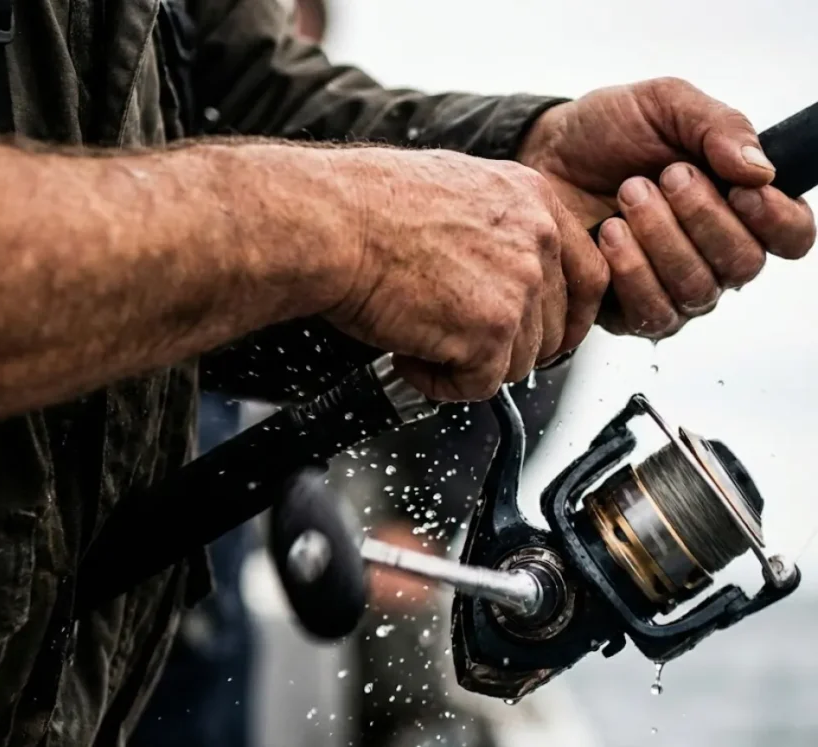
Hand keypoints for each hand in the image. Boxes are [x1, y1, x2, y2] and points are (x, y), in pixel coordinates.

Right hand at [321, 148, 608, 400]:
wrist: (332, 222)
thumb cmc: (367, 205)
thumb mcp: (454, 188)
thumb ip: (495, 226)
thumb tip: (499, 268)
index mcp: (533, 201)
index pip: (589, 276)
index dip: (563, 316)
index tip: (540, 333)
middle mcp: (537, 241)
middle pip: (555, 329)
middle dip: (507, 347)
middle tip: (461, 342)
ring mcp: (518, 288)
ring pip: (518, 362)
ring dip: (469, 364)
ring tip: (419, 340)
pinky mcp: (489, 332)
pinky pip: (480, 385)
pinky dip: (441, 384)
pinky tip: (409, 356)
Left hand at [518, 77, 815, 337]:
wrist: (544, 154)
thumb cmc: (607, 131)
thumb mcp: (665, 105)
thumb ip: (719, 126)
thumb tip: (760, 169)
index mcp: (740, 206)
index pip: (792, 236)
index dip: (776, 219)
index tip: (741, 190)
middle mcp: (714, 255)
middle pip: (742, 265)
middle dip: (702, 218)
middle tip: (665, 177)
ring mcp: (673, 287)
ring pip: (696, 291)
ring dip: (662, 240)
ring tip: (628, 196)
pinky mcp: (628, 309)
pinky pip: (651, 313)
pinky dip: (631, 272)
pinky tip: (609, 234)